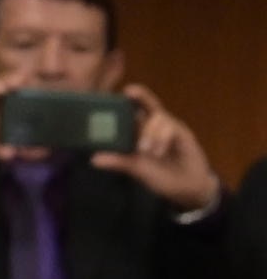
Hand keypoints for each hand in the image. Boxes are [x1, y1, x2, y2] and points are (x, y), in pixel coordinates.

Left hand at [89, 85, 222, 213]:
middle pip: (149, 104)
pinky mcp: (183, 134)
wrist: (186, 187)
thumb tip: (93, 159)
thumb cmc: (160, 174)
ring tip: (145, 150)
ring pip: (159, 117)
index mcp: (141, 132)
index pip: (132, 112)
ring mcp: (170, 129)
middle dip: (140, 96)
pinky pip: (171, 128)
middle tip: (129, 91)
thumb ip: (118, 161)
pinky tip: (158, 152)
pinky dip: (162, 138)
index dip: (124, 102)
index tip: (114, 93)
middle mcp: (155, 126)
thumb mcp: (136, 168)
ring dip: (150, 132)